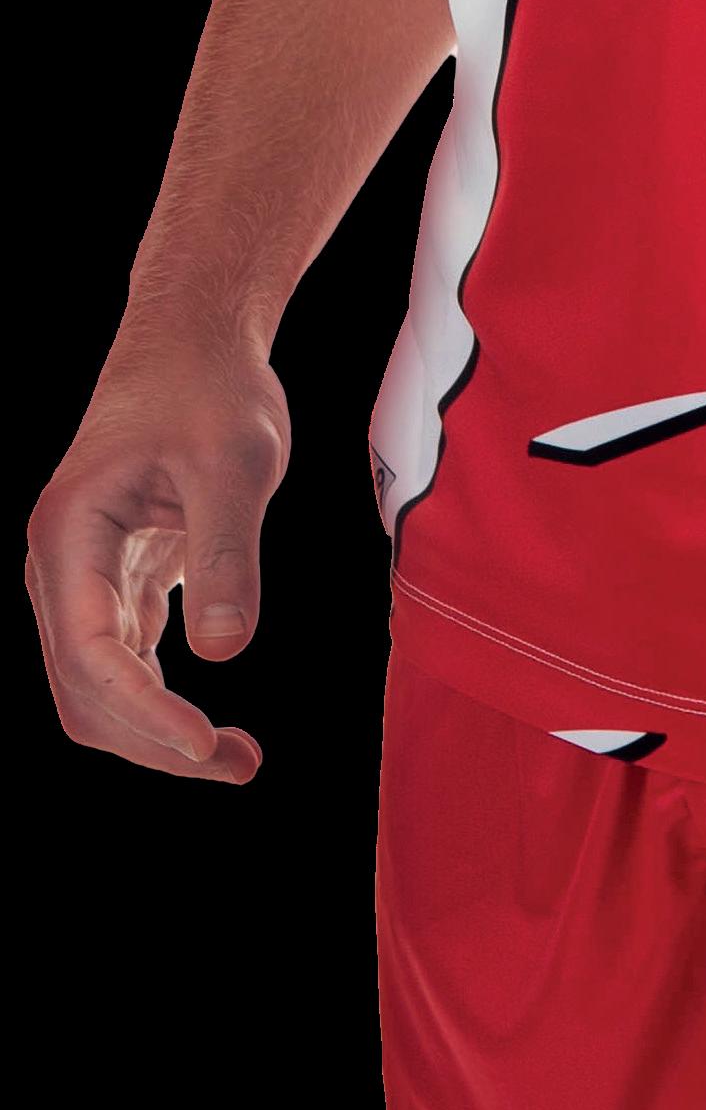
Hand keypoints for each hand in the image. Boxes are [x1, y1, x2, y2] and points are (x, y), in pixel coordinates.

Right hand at [25, 315, 290, 781]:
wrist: (193, 344)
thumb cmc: (208, 388)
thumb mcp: (232, 461)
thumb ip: (227, 552)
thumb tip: (224, 652)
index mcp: (70, 534)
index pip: (90, 652)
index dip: (143, 709)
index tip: (205, 744)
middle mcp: (61, 565)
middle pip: (85, 689)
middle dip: (152, 740)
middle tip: (239, 765)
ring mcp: (84, 579)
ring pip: (101, 689)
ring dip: (157, 735)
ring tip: (240, 761)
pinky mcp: (118, 584)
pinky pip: (125, 666)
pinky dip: (163, 704)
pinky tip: (215, 729)